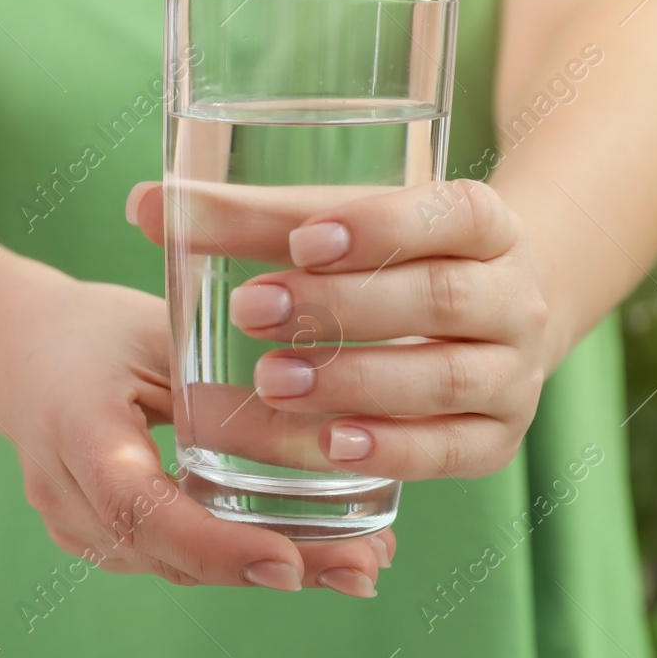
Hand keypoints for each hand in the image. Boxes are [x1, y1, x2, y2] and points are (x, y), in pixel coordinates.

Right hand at [0, 278, 395, 595]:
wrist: (17, 351)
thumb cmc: (96, 330)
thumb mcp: (160, 331)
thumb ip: (222, 380)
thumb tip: (330, 419)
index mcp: (75, 428)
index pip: (139, 506)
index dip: (214, 543)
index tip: (288, 561)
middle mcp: (65, 491)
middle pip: (169, 553)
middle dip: (271, 566)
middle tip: (367, 568)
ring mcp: (73, 524)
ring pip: (176, 565)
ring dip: (267, 569)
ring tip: (362, 561)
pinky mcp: (95, 537)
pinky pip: (170, 557)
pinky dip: (235, 557)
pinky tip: (308, 551)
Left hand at [128, 177, 552, 481]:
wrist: (482, 319)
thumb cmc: (386, 259)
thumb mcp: (336, 227)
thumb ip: (247, 218)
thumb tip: (142, 205)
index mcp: (484, 222)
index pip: (453, 213)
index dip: (383, 227)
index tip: (305, 240)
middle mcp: (513, 295)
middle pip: (440, 298)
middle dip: (343, 308)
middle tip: (253, 312)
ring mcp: (513, 372)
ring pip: (444, 378)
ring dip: (355, 382)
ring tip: (273, 382)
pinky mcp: (497, 438)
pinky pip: (453, 452)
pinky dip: (393, 449)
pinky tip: (333, 447)